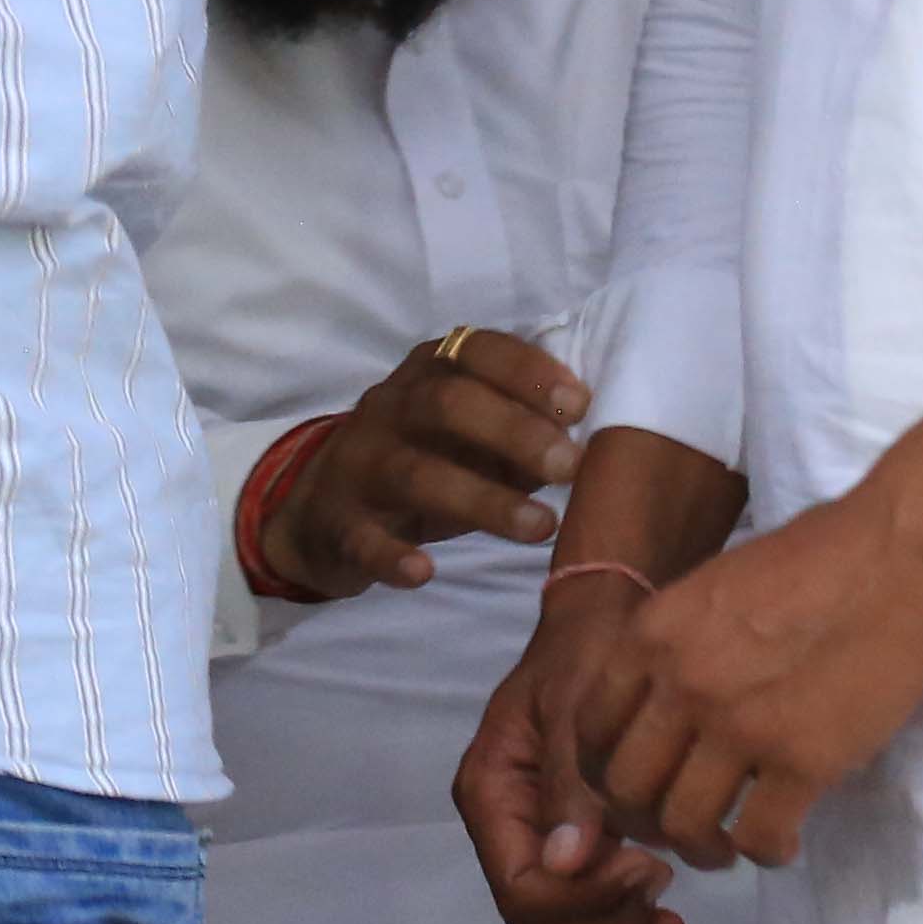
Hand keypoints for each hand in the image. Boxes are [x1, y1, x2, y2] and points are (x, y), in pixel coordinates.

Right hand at [259, 328, 589, 599]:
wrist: (322, 512)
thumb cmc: (424, 463)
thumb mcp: (469, 437)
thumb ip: (524, 432)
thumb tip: (600, 443)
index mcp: (424, 376)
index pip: (472, 351)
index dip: (525, 371)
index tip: (578, 404)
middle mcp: (388, 411)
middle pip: (446, 405)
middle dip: (514, 430)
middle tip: (571, 465)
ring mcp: (359, 466)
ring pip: (416, 473)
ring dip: (482, 498)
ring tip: (542, 527)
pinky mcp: (339, 524)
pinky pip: (363, 537)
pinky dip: (391, 555)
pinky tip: (424, 572)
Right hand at [453, 592, 683, 923]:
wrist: (606, 623)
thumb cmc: (590, 655)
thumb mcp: (578, 706)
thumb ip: (570, 783)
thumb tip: (567, 860)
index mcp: (490, 794)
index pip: (523, 891)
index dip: (586, 899)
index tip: (647, 863)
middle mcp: (505, 830)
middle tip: (662, 882)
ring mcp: (536, 842)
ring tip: (666, 891)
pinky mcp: (572, 847)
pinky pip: (585, 917)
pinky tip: (662, 905)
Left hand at [567, 486, 922, 870]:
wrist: (898, 551)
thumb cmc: (814, 560)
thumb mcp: (708, 589)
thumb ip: (675, 646)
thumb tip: (662, 701)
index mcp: (649, 636)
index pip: (589, 729)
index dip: (606, 771)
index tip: (639, 785)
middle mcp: (679, 684)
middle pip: (624, 787)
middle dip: (644, 821)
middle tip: (679, 828)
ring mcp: (739, 725)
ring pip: (683, 823)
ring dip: (702, 848)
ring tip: (727, 846)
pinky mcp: (805, 760)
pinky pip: (759, 835)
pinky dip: (765, 852)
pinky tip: (781, 843)